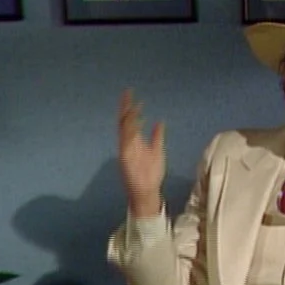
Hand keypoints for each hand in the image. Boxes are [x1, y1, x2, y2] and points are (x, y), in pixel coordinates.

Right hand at [118, 89, 164, 215]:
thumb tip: (160, 121)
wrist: (147, 191)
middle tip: (128, 93)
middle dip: (125, 107)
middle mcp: (128, 143)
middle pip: (124, 121)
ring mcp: (126, 150)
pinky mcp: (126, 158)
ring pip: (124, 129)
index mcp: (135, 141)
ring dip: (129, 117)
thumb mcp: (157, 150)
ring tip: (134, 105)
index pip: (130, 120)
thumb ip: (157, 136)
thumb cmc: (152, 173)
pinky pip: (126, 142)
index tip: (131, 94)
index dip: (130, 107)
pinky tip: (136, 123)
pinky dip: (130, 132)